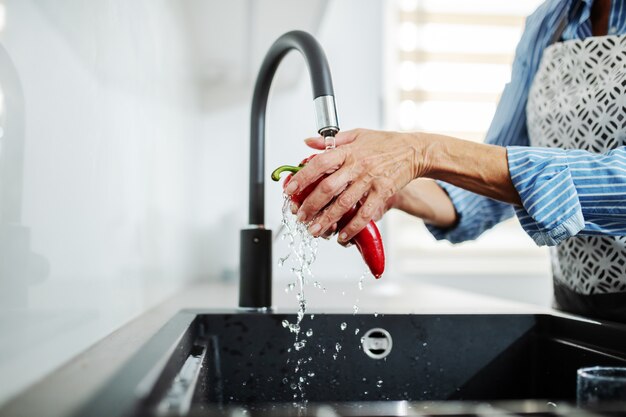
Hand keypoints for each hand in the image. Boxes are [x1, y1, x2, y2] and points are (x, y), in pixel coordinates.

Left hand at [286, 129, 424, 243]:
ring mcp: (370, 180)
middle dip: (311, 205)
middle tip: (300, 217)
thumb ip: (331, 140)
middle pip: (329, 188)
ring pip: (345, 204)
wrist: (414, 150)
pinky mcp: (383, 192)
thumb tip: (308, 142)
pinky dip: (353, 227)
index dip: (303, 177)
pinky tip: (342, 235)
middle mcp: (357, 166)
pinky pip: (365, 213)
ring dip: (328, 219)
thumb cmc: (385, 143)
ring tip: (315, 230)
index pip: (320, 163)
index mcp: (348, 151)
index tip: (290, 190)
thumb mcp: (357, 134)